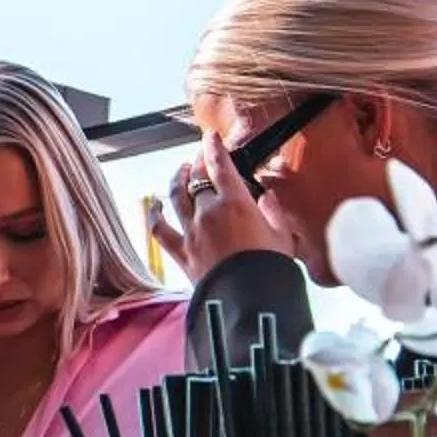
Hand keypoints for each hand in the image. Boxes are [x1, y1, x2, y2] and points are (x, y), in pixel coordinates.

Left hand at [146, 132, 289, 279]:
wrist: (250, 299)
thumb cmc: (270, 268)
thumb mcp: (282, 236)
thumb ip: (273, 212)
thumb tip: (267, 197)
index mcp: (236, 202)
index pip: (220, 166)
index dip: (213, 148)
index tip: (210, 137)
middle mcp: (209, 211)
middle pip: (197, 178)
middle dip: (197, 163)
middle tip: (200, 157)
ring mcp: (191, 231)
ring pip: (176, 196)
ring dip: (177, 180)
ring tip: (180, 171)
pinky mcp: (182, 252)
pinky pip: (161, 229)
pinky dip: (155, 215)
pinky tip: (153, 206)